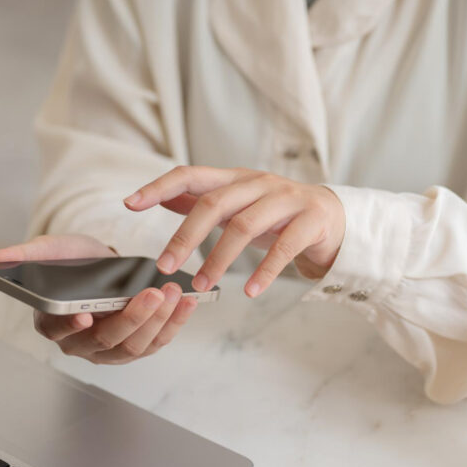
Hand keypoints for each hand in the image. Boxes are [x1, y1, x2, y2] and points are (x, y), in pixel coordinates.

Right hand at [0, 234, 197, 363]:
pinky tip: (189, 304)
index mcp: (51, 324)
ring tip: (176, 295)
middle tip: (154, 294)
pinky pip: (157, 342)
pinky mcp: (137, 346)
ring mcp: (110, 349)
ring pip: (136, 345)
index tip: (85, 315)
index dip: (71, 325)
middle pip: (107, 341)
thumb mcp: (48, 250)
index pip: (60, 330)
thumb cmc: (71, 260)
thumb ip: (22, 255)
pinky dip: (175, 324)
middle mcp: (79, 344)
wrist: (98, 264)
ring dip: (159, 322)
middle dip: (133, 318)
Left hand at [123, 166, 344, 296]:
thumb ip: (202, 200)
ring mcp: (286, 199)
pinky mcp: (311, 220)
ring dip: (219, 258)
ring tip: (203, 284)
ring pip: (244, 225)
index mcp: (235, 178)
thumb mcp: (238, 205)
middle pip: (214, 203)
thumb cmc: (278, 215)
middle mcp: (258, 183)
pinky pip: (284, 247)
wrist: (336, 218)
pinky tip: (250, 291)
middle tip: (165, 266)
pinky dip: (265, 271)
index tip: (131, 204)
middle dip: (185, 236)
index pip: (191, 175)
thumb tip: (160, 196)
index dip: (159, 186)